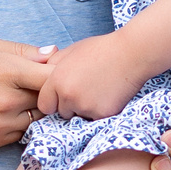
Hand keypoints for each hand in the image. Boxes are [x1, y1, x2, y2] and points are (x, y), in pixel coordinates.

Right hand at [0, 36, 52, 147]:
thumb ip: (20, 50)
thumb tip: (53, 52)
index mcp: (6, 70)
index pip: (53, 76)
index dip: (61, 73)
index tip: (57, 70)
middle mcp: (6, 101)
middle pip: (49, 100)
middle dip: (50, 91)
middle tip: (40, 83)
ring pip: (38, 119)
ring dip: (36, 109)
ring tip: (21, 96)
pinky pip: (21, 133)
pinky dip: (21, 122)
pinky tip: (7, 110)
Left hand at [33, 32, 149, 121]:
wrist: (131, 53)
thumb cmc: (102, 49)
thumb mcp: (71, 51)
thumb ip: (52, 65)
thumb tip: (39, 74)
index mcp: (57, 80)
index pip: (45, 104)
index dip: (54, 100)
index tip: (63, 95)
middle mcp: (68, 96)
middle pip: (62, 113)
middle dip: (70, 106)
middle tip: (86, 90)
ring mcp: (85, 107)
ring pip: (79, 117)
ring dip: (85, 110)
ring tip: (98, 91)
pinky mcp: (102, 115)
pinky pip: (95, 120)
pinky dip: (100, 112)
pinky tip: (108, 97)